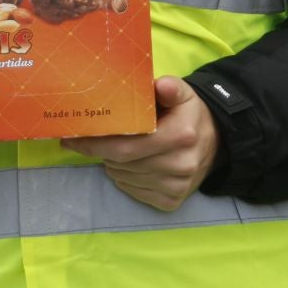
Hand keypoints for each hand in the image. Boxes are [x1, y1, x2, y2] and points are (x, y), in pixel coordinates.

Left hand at [61, 76, 219, 211]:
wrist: (217, 142)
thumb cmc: (188, 114)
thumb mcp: (183, 94)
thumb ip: (170, 87)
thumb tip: (160, 85)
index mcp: (180, 136)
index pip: (126, 146)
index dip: (94, 144)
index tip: (70, 138)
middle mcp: (180, 165)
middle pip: (121, 163)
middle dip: (100, 151)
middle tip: (88, 139)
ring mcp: (176, 186)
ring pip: (124, 178)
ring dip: (113, 163)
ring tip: (117, 148)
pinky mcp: (172, 201)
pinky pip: (134, 191)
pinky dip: (125, 178)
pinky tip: (132, 164)